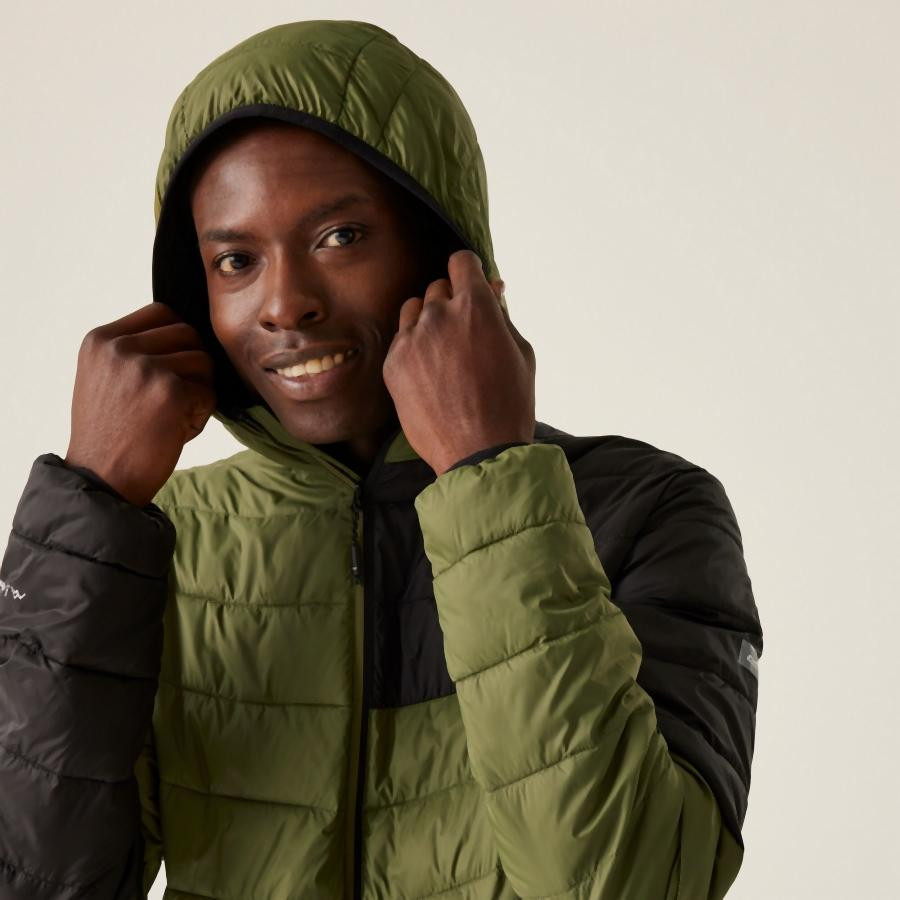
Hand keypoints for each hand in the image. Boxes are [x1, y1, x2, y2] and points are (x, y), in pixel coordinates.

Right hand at [65, 302, 216, 506]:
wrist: (102, 480)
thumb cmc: (111, 435)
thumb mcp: (106, 378)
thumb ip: (135, 350)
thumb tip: (186, 331)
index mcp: (101, 340)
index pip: (161, 313)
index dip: (178, 339)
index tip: (172, 368)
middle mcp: (120, 348)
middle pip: (187, 334)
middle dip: (192, 365)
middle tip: (176, 398)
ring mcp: (145, 367)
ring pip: (203, 361)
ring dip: (198, 390)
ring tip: (172, 417)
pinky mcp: (170, 391)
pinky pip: (209, 392)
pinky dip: (201, 414)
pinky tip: (175, 432)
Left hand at [382, 249, 535, 474]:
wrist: (478, 454)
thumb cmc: (509, 405)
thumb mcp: (521, 353)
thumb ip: (503, 315)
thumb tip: (493, 289)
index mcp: (476, 307)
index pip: (462, 262)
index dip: (469, 272)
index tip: (472, 288)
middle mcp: (439, 315)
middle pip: (438, 287)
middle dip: (452, 303)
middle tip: (465, 334)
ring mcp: (412, 339)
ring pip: (414, 309)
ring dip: (428, 321)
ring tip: (444, 352)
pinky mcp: (393, 364)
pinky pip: (401, 340)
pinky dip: (414, 348)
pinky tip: (431, 374)